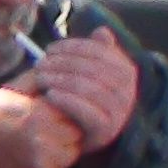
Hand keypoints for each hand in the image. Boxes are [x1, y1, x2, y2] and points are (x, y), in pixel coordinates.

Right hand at [0, 84, 85, 167]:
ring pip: (70, 154)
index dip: (61, 112)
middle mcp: (39, 140)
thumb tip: (58, 68)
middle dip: (64, 131)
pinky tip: (31, 161)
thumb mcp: (6, 92)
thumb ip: (34, 80)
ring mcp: (39, 164)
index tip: (47, 115)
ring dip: (60, 150)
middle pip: (75, 134)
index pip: (72, 111)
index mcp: (35, 115)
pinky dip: (49, 167)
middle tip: (46, 132)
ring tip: (38, 147)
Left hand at [23, 32, 137, 151]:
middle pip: (93, 69)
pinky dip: (66, 100)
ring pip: (89, 88)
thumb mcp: (93, 73)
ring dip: (61, 80)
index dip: (74, 47)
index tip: (50, 48)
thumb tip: (102, 31)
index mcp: (126, 71)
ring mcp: (119, 111)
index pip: (100, 52)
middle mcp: (127, 90)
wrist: (86, 136)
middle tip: (40, 64)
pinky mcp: (106, 130)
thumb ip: (97, 52)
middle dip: (63, 63)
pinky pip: (86, 111)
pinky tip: (50, 95)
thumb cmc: (86, 98)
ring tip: (40, 78)